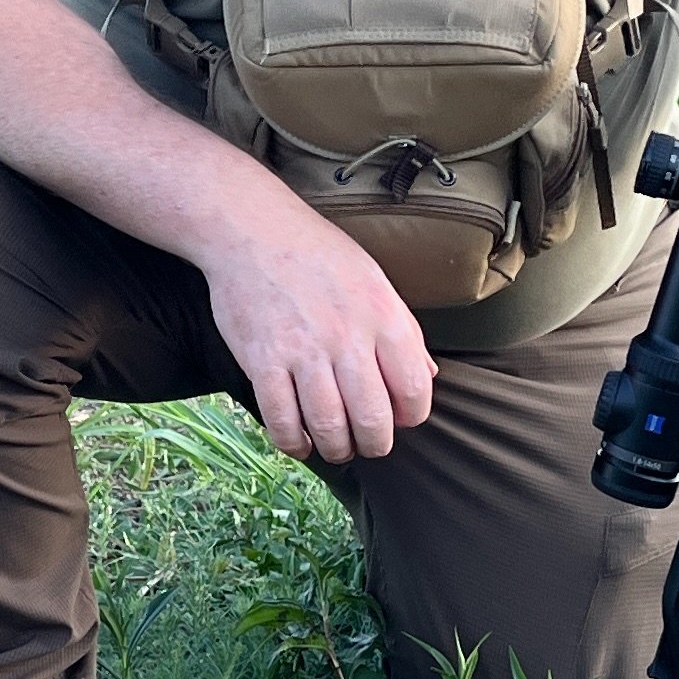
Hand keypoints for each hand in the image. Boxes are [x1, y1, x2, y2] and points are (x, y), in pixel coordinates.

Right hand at [197, 204, 436, 461]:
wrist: (252, 230)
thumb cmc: (318, 254)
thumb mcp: (373, 280)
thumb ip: (402, 330)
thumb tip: (427, 375)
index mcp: (382, 316)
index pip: (413, 389)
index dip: (411, 416)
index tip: (399, 418)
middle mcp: (347, 337)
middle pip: (372, 419)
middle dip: (375, 444)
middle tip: (368, 443)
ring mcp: (303, 352)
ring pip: (328, 427)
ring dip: (336, 448)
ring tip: (336, 446)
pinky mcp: (263, 362)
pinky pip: (282, 420)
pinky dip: (293, 442)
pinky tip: (299, 440)